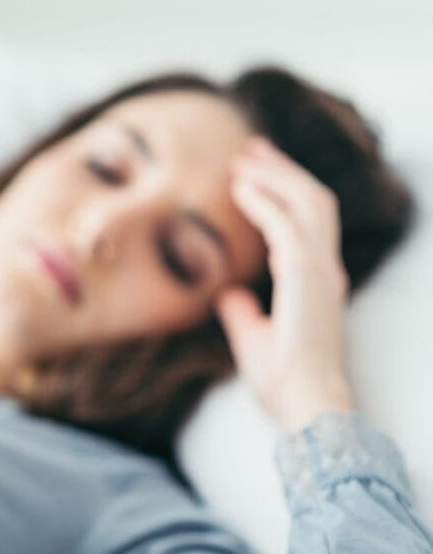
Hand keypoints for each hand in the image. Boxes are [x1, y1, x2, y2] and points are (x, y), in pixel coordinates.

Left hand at [215, 137, 353, 433]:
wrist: (302, 404)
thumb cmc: (283, 382)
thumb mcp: (254, 339)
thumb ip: (244, 313)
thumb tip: (228, 294)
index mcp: (317, 282)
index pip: (307, 222)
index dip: (283, 191)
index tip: (253, 172)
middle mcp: (325, 270)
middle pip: (312, 201)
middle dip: (282, 170)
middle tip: (250, 148)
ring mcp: (321, 271)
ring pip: (307, 202)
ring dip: (275, 175)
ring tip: (244, 158)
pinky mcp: (308, 278)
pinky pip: (287, 225)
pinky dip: (265, 202)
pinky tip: (241, 188)